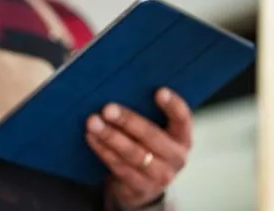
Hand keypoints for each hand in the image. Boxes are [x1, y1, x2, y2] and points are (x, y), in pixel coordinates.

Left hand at [86, 88, 192, 209]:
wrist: (141, 188)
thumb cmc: (145, 147)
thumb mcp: (154, 132)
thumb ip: (146, 113)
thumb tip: (120, 85)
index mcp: (182, 138)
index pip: (183, 119)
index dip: (173, 106)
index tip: (159, 91)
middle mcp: (176, 158)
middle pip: (151, 136)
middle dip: (128, 121)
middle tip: (108, 108)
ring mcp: (159, 176)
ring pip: (132, 153)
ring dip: (110, 136)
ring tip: (93, 122)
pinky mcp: (140, 187)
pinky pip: (119, 166)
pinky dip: (103, 150)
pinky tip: (91, 137)